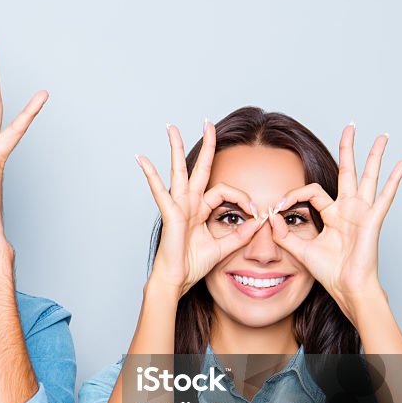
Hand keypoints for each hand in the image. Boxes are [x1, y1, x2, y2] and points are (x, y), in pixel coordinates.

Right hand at [138, 121, 262, 295]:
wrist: (177, 280)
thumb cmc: (193, 265)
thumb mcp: (225, 247)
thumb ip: (241, 234)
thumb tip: (260, 222)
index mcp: (200, 209)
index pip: (224, 191)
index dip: (243, 198)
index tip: (256, 212)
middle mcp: (189, 203)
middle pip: (198, 167)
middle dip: (205, 145)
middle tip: (208, 123)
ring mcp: (178, 206)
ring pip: (178, 170)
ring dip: (176, 148)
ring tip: (171, 128)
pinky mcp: (170, 213)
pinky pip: (160, 191)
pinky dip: (150, 175)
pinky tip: (142, 159)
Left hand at [268, 124, 401, 318]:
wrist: (347, 288)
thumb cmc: (330, 273)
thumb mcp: (300, 251)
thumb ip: (284, 235)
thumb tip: (271, 217)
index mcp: (333, 214)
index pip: (311, 192)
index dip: (292, 196)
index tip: (276, 208)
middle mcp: (349, 209)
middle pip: (348, 171)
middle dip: (348, 149)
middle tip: (351, 126)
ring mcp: (363, 213)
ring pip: (369, 177)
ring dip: (374, 155)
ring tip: (382, 135)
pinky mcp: (373, 220)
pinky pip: (386, 196)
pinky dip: (395, 179)